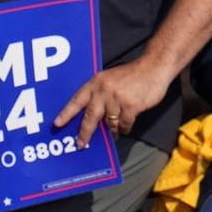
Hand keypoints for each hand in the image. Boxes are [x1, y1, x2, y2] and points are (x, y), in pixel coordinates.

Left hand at [54, 57, 171, 146]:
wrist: (154, 67)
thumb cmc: (132, 75)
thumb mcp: (109, 79)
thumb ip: (99, 95)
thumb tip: (92, 118)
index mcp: (96, 83)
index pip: (77, 100)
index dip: (66, 113)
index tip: (57, 124)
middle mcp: (104, 90)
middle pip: (90, 117)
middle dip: (84, 133)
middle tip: (80, 144)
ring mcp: (117, 98)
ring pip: (110, 124)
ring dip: (113, 130)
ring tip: (116, 130)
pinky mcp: (130, 106)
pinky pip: (124, 124)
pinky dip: (125, 128)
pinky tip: (126, 125)